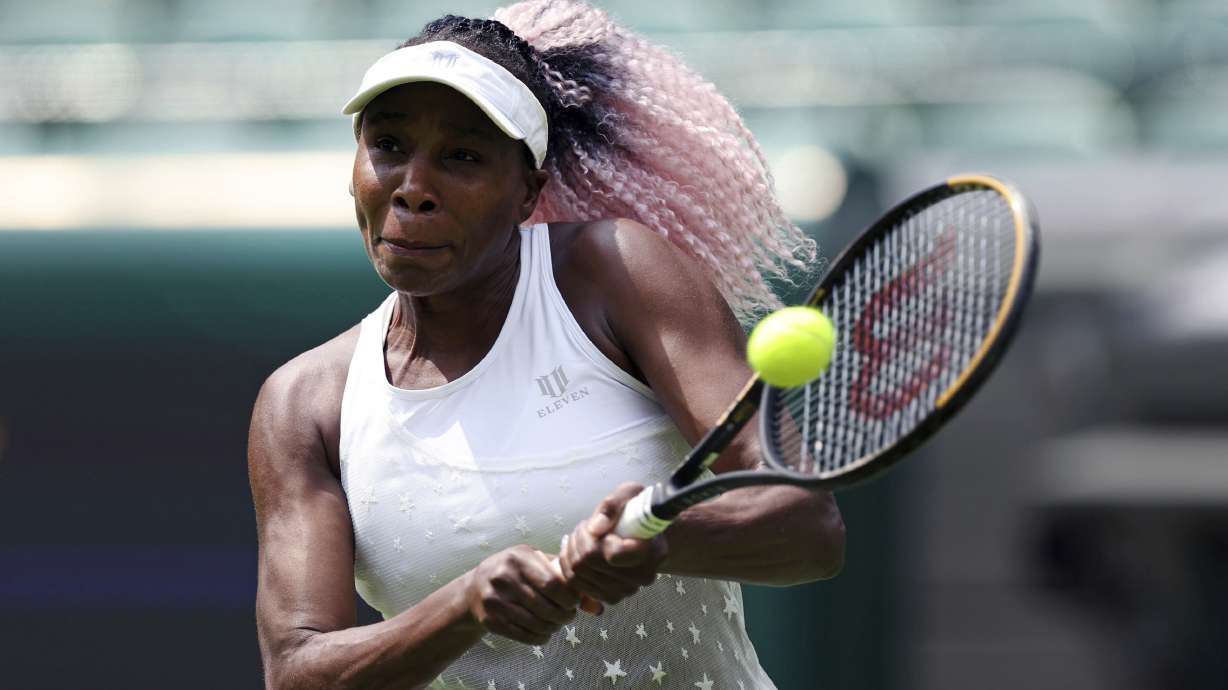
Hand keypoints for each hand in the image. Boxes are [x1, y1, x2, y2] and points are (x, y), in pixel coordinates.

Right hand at [464, 545, 579, 644]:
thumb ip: (565, 578)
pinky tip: (544, 632)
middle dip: (564, 615)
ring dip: (553, 627)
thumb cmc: (516, 572)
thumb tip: (597, 607)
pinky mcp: (490, 621)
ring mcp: (494, 600)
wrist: (475, 588)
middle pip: (546, 607)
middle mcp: (503, 577)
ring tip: (557, 622)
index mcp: (518, 558)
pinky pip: (524, 636)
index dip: (570, 598)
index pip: (554, 584)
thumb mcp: (536, 563)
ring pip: (536, 623)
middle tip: (568, 615)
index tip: (574, 601)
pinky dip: (540, 637)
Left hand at [558, 482, 668, 612]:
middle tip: (586, 527)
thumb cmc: (637, 509)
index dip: (599, 538)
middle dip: (580, 539)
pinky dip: (569, 565)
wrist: (644, 533)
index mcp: (653, 551)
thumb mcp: (630, 493)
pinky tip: (577, 551)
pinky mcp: (610, 597)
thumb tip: (595, 528)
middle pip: (589, 562)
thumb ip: (613, 505)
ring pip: (578, 574)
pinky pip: (575, 584)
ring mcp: (626, 590)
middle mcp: (643, 577)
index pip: (614, 555)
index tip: (604, 527)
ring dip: (572, 550)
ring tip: (582, 536)